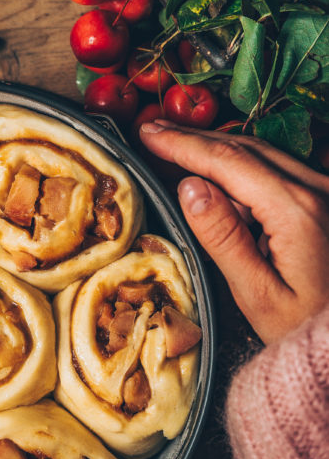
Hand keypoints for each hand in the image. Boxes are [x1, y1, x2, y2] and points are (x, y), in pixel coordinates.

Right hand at [140, 121, 328, 342]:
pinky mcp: (328, 200)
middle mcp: (317, 190)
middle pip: (245, 148)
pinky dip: (242, 163)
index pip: (228, 162)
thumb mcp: (258, 295)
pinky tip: (217, 171)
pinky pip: (279, 169)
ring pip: (263, 153)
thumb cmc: (305, 328)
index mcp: (296, 211)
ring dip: (217, 147)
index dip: (184, 145)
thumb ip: (223, 238)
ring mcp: (326, 192)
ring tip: (176, 144)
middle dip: (195, 138)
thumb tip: (189, 188)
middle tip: (152, 130)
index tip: (149, 134)